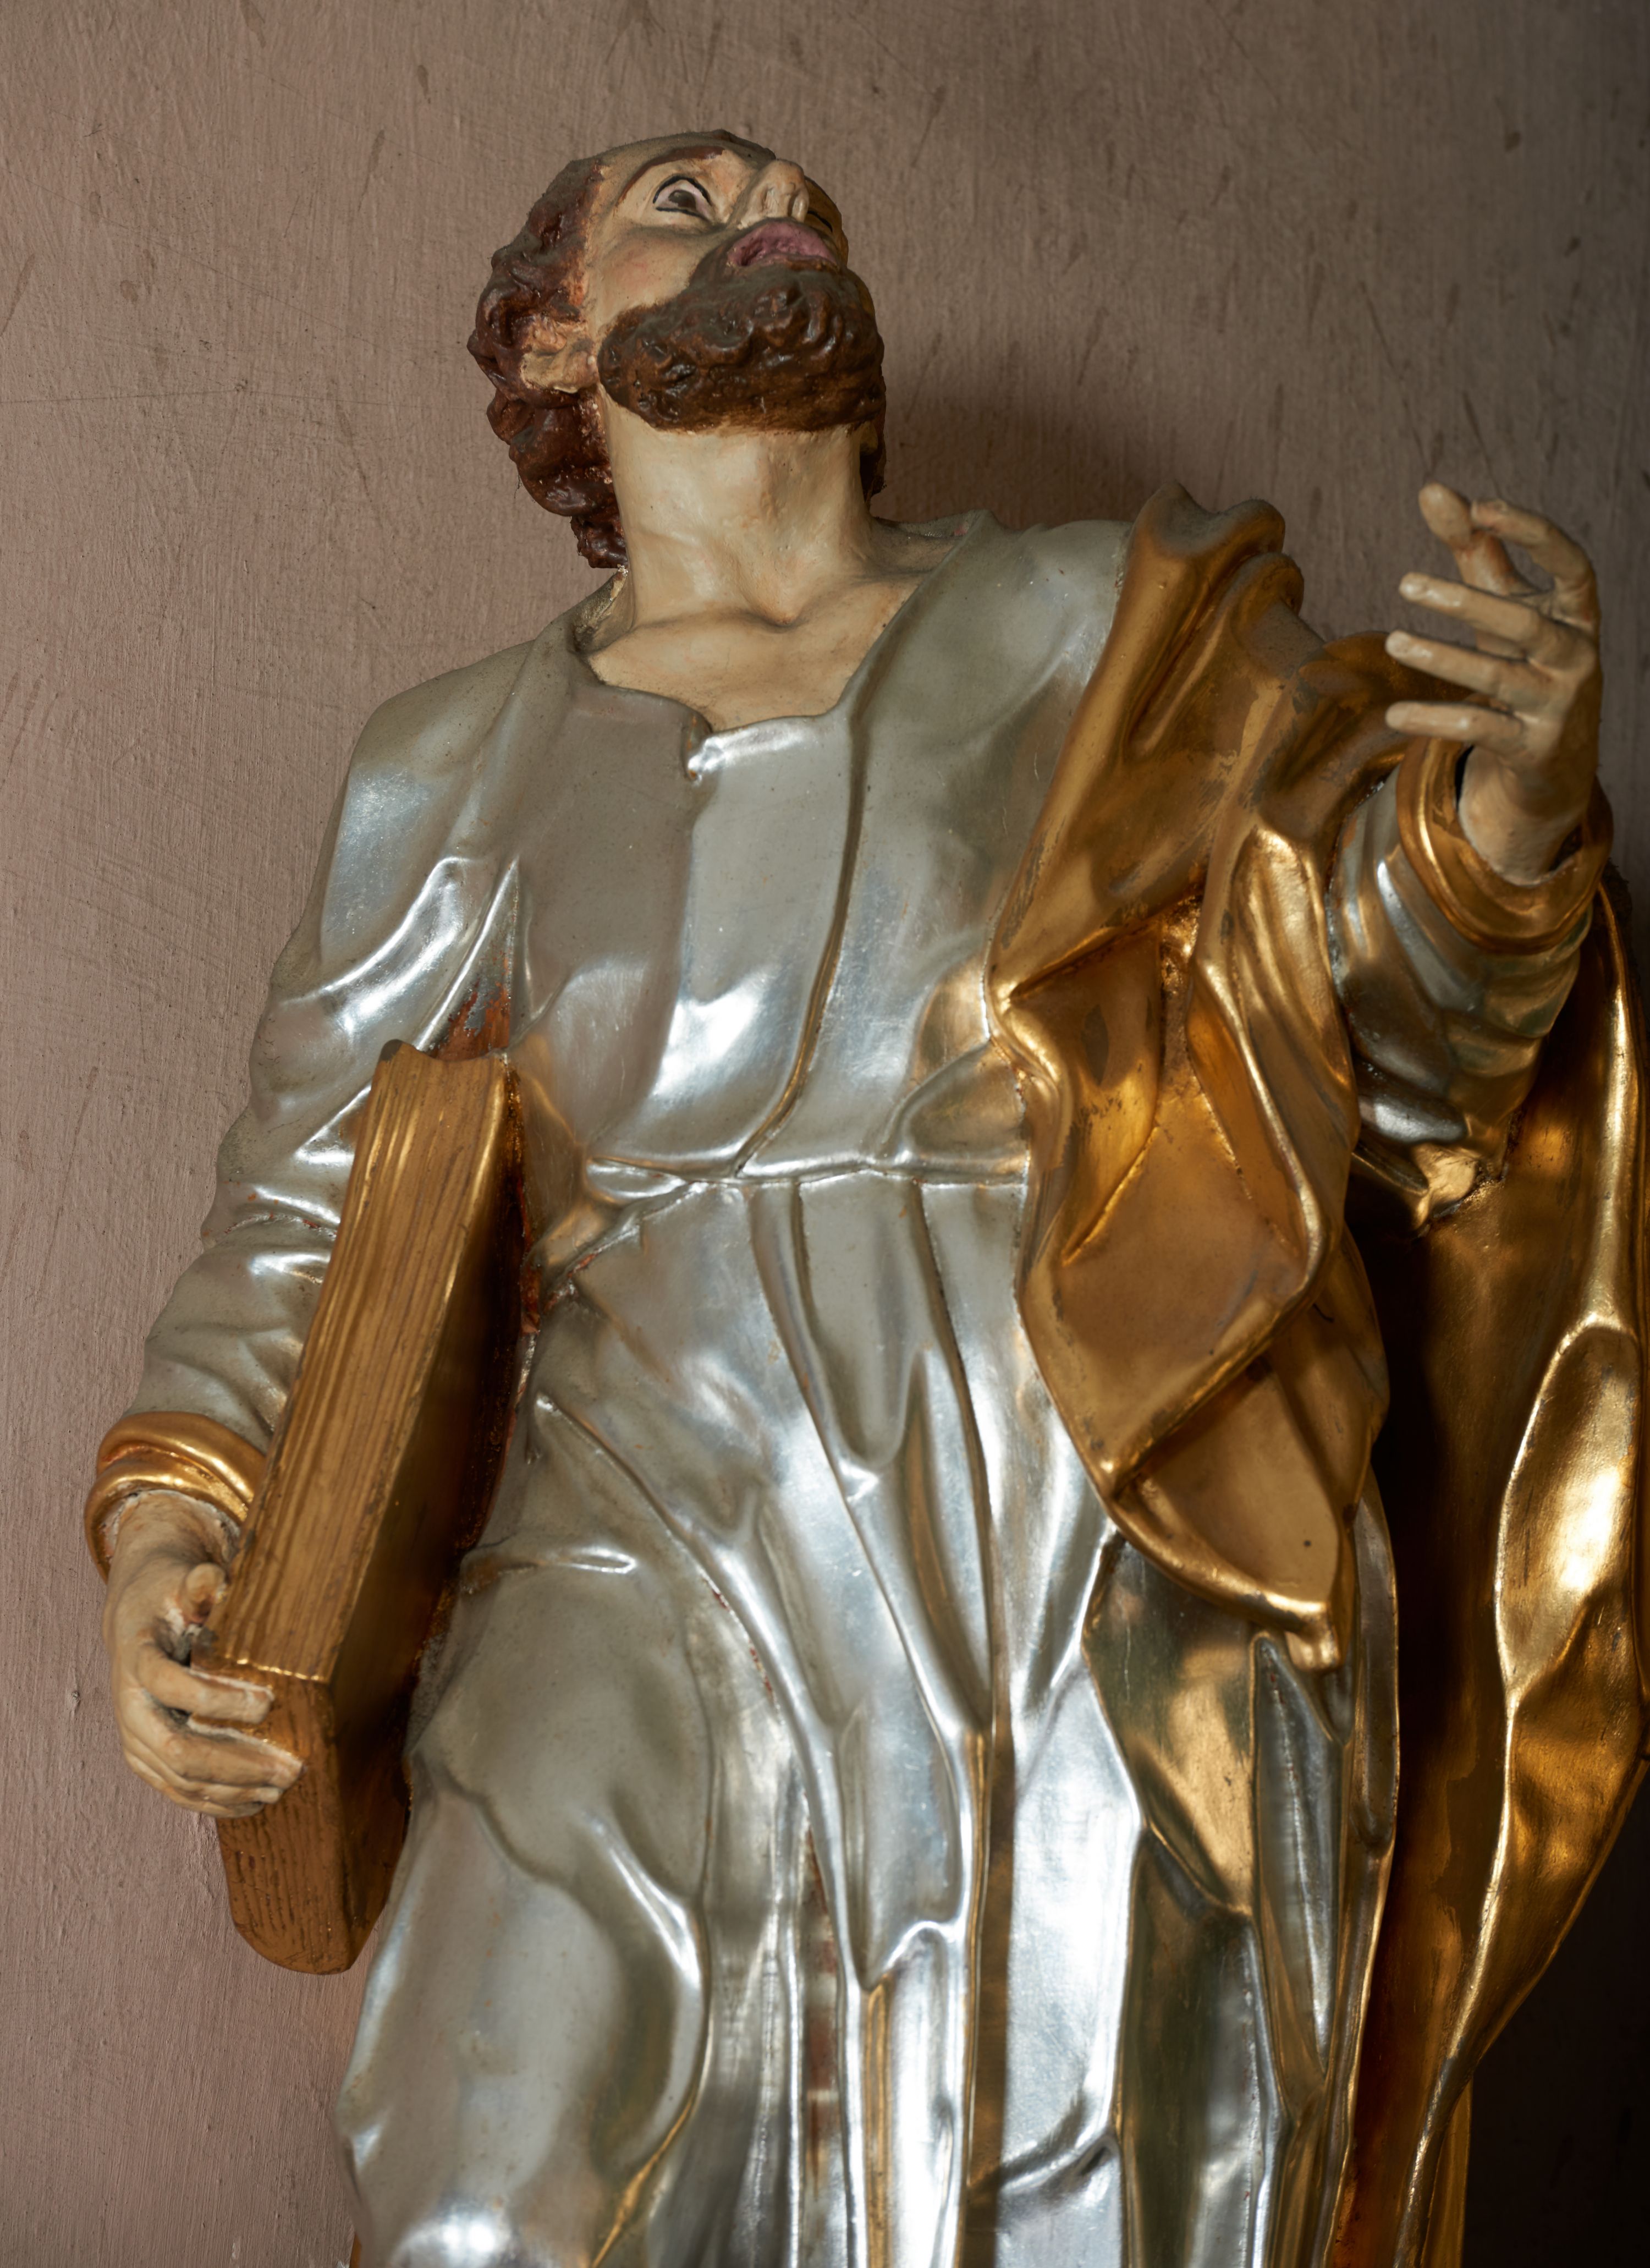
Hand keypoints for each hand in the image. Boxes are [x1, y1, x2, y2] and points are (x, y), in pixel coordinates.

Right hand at [102, 1491, 300, 1819]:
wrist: (136, 1618)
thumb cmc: (170, 1595)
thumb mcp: (182, 1580)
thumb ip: (199, 1584)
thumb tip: (212, 1579)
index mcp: (136, 1659)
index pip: (170, 1686)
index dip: (218, 1700)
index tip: (269, 1702)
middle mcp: (128, 1707)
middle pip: (178, 1750)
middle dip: (237, 1764)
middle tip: (291, 1767)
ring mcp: (134, 1739)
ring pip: (180, 1780)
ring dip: (235, 1789)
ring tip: (283, 1787)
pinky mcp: (146, 1758)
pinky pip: (178, 1790)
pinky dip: (217, 1801)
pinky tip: (256, 1802)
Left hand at [1383, 485, 1601, 883]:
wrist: (1555, 757)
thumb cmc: (1524, 658)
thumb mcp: (1504, 604)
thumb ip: (1474, 548)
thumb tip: (1432, 488)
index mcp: (1578, 612)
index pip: (1572, 562)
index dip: (1531, 533)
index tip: (1481, 508)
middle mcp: (1577, 655)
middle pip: (1523, 625)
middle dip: (1466, 602)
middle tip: (1405, 582)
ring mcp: (1558, 703)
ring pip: (1498, 679)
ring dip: (1442, 659)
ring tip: (1393, 641)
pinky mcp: (1533, 746)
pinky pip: (1480, 729)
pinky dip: (1434, 721)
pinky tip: (1392, 715)